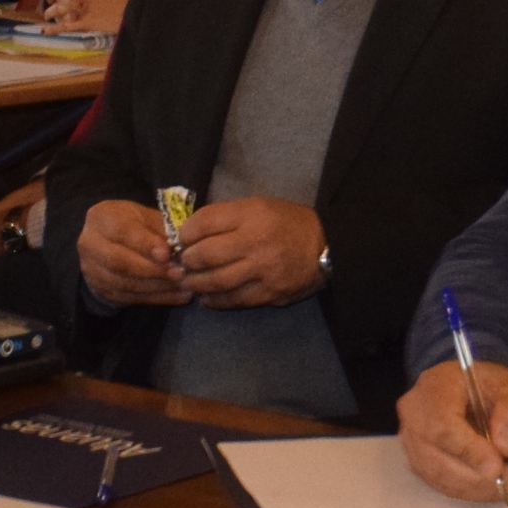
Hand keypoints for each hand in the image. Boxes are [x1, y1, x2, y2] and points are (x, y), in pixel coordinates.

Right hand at [74, 199, 191, 306]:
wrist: (108, 243)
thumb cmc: (133, 225)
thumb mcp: (146, 218)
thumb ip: (161, 229)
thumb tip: (181, 247)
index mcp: (101, 217)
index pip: (122, 231)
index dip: (145, 244)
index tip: (167, 254)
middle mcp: (89, 243)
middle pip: (120, 262)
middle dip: (152, 270)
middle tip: (179, 273)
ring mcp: (91, 269)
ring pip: (124, 283)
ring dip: (156, 286)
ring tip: (182, 285)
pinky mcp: (100, 289)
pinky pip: (128, 297)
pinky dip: (155, 298)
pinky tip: (176, 296)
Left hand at [173, 198, 323, 308]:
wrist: (326, 247)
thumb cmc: (286, 223)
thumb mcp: (259, 206)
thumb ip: (227, 217)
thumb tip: (190, 233)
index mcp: (252, 214)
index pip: (204, 222)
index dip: (185, 233)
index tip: (181, 239)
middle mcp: (256, 241)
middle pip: (205, 254)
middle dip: (187, 260)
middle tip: (181, 263)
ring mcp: (263, 270)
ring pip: (216, 280)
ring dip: (195, 283)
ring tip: (188, 281)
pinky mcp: (269, 293)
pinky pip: (233, 299)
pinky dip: (214, 300)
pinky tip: (206, 296)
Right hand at [399, 357, 507, 499]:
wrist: (464, 389)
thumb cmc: (486, 385)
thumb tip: (505, 448)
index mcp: (432, 389)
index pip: (443, 427)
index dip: (469, 451)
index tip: (497, 468)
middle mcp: (413, 420)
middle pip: (439, 460)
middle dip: (481, 479)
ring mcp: (412, 445)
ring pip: (442, 478)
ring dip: (480, 490)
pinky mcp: (419, 465)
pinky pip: (443, 485)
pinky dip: (473, 492)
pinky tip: (499, 489)